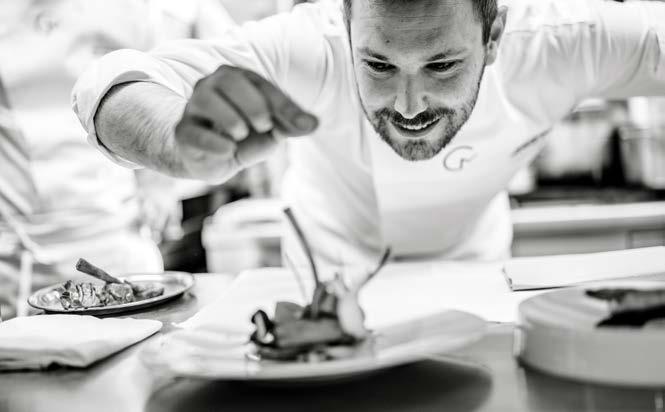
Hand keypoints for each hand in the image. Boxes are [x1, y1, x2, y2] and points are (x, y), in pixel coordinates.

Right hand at [174, 65, 317, 181]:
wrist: (214, 159)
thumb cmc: (245, 137)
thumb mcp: (272, 131)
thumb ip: (291, 125)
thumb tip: (314, 124)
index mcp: (238, 79)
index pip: (262, 86)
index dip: (285, 105)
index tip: (305, 125)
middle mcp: (212, 86)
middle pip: (229, 81)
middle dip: (252, 103)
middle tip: (265, 125)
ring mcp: (194, 108)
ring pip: (206, 100)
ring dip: (230, 118)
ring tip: (242, 134)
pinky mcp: (184, 132)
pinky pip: (194, 132)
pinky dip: (214, 142)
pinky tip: (229, 150)